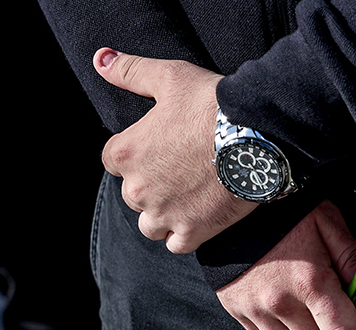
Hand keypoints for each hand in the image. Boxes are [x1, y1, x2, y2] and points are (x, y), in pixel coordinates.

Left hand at [93, 49, 255, 252]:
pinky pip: (176, 244)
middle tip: (179, 168)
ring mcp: (165, 214)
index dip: (136, 152)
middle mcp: (138, 190)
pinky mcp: (192, 232)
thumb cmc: (210, 103)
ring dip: (163, 213)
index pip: (113, 160)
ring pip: (150, 225)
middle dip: (150, 184)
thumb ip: (130, 71)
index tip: (159, 146)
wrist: (256, 134)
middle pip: (133, 194)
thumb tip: (100, 59)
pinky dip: (183, 234)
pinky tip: (198, 217)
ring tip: (187, 196)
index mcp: (125, 153)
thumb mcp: (169, 77)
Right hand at [216, 201, 355, 329]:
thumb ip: (354, 260)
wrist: (233, 203)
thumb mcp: (327, 224)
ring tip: (315, 322)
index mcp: (309, 282)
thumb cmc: (284, 212)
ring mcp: (256, 311)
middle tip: (337, 316)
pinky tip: (289, 314)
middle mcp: (281, 303)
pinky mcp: (238, 312)